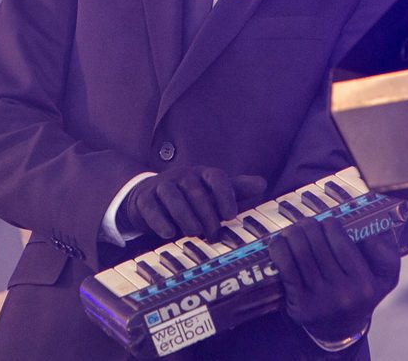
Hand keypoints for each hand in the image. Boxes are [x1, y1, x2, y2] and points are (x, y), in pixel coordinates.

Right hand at [119, 165, 265, 239]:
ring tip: (194, 233)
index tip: (231, 215)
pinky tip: (168, 234)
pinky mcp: (145, 198)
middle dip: (206, 214)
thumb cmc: (189, 197)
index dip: (225, 195)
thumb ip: (236, 189)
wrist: (149, 196)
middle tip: (214, 234)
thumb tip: (262, 183)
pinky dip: (160, 221)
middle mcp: (183, 175)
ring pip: (173, 197)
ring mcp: (163, 185)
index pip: (217, 177)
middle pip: (196, 191)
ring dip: (185, 217)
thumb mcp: (213, 192)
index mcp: (203, 173)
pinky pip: (152, 207)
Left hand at [269, 217, 400, 341]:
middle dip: (309, 226)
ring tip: (294, 230)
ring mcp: (320, 300)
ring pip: (300, 251)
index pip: (341, 241)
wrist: (340, 329)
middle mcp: (344, 293)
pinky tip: (280, 242)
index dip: (330, 224)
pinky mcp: (300, 305)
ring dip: (293, 233)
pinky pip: (286, 267)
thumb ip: (386, 252)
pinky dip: (279, 249)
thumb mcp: (385, 276)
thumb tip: (370, 231)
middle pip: (318, 243)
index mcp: (366, 283)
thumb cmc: (361, 293)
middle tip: (307, 224)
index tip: (328, 222)